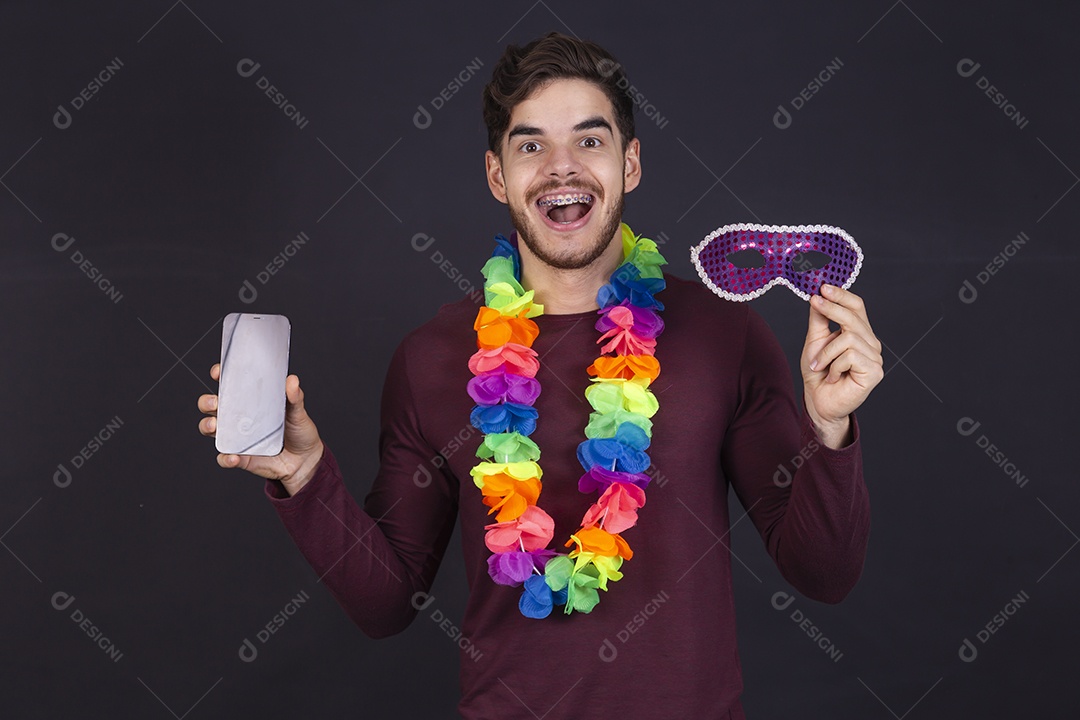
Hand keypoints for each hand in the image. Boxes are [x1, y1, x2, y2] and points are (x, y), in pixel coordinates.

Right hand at [198, 364, 323, 494]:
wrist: (305, 460)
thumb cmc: (298, 432)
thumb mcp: (298, 412)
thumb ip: (294, 397)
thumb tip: (292, 380)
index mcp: (250, 402)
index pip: (229, 385)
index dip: (220, 376)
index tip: (218, 372)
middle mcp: (239, 418)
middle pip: (212, 406)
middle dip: (206, 402)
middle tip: (215, 402)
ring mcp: (237, 438)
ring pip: (211, 429)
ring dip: (207, 426)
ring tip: (214, 425)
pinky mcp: (241, 457)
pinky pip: (225, 458)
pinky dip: (226, 458)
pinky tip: (234, 456)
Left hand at [801, 284, 883, 447]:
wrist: (819, 402)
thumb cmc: (819, 373)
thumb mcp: (814, 341)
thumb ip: (819, 320)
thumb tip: (818, 295)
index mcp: (859, 333)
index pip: (857, 307)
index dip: (842, 295)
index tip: (823, 286)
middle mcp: (870, 342)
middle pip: (854, 317)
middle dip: (832, 308)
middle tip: (815, 302)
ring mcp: (875, 357)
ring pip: (848, 337)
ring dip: (826, 352)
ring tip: (819, 365)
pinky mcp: (875, 372)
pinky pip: (850, 356)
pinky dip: (834, 365)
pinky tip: (833, 376)